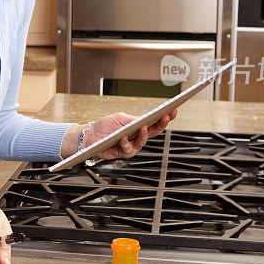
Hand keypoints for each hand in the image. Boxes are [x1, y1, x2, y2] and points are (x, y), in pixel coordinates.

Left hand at [60, 109, 176, 159]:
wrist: (90, 135)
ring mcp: (131, 146)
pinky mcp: (121, 153)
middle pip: (153, 132)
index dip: (166, 117)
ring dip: (143, 135)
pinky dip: (126, 143)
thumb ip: (133, 120)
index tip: (173, 110)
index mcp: (139, 127)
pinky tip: (123, 137)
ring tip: (143, 127)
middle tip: (165, 117)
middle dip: (161, 124)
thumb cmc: (106, 126)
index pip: (155, 123)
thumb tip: (146, 119)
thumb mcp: (121, 119)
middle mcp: (137, 138)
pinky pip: (128, 149)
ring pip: (142, 143)